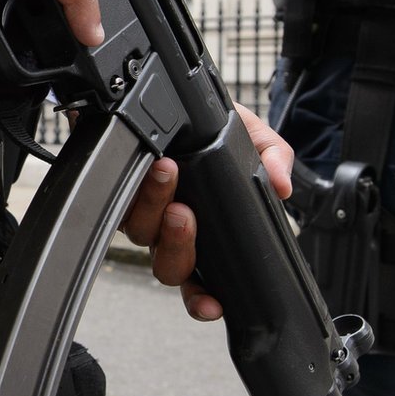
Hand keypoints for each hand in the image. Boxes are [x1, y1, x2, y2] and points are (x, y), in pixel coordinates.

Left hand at [120, 104, 291, 321]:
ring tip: (166, 172)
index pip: (201, 282)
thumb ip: (271, 155)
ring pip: (139, 231)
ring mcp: (139, 209)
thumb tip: (282, 185)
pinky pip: (114, 197)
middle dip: (178, 243)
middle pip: (169, 265)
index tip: (212, 304)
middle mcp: (167, 229)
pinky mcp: (112, 184)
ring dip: (153, 205)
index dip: (203, 299)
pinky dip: (129, 183)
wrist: (163, 91)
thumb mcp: (248, 133)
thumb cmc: (206, 123)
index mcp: (203, 231)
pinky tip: (144, 164)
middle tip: (184, 213)